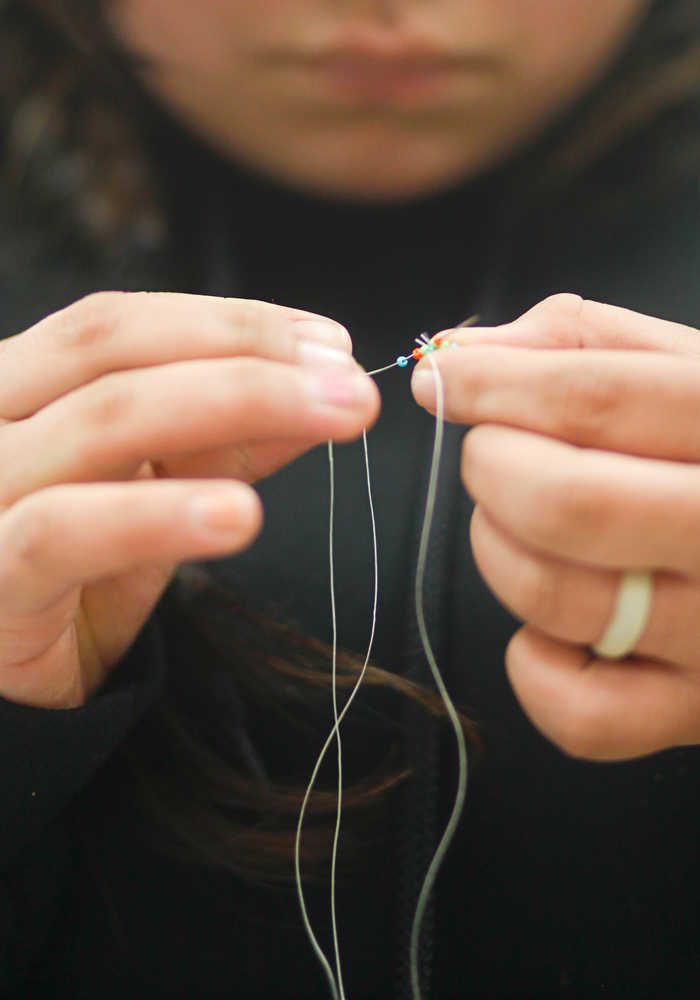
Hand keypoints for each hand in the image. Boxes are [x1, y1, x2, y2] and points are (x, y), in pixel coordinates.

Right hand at [0, 292, 378, 708]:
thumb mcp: (154, 495)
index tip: (328, 342)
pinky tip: (237, 513)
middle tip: (350, 380)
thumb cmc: (72, 577)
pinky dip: (157, 514)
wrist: (6, 683)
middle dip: (248, 352)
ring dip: (233, 403)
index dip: (231, 321)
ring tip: (330, 417)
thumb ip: (223, 440)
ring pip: (103, 419)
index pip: (119, 324)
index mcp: (17, 386)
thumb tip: (324, 387)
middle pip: (111, 348)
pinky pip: (66, 530)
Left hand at [411, 293, 699, 760]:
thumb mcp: (695, 370)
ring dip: (498, 549)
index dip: (493, 384)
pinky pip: (580, 715)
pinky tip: (556, 624)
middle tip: (492, 453)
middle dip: (492, 466)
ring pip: (555, 596)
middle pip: (566, 502)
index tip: (442, 377)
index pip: (599, 398)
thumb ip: (585, 343)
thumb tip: (461, 351)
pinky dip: (535, 665)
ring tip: (520, 525)